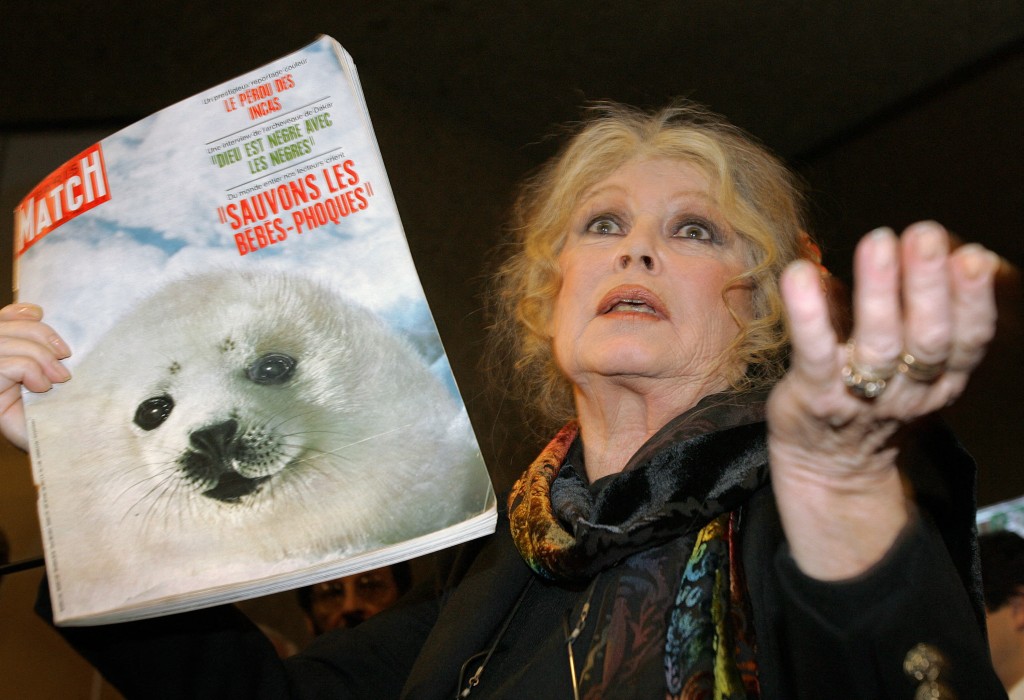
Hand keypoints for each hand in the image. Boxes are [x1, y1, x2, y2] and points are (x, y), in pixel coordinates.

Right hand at [0, 303, 71, 451]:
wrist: (58, 455)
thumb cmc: (55, 417)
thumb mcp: (50, 379)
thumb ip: (42, 350)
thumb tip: (39, 314)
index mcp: (2, 358)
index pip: (3, 320)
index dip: (19, 312)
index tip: (42, 314)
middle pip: (3, 327)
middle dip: (37, 334)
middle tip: (64, 357)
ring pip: (3, 343)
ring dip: (37, 355)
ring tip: (56, 378)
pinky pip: (5, 365)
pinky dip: (28, 370)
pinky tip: (40, 387)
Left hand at [767, 221, 999, 579]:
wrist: (828, 470)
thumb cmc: (868, 396)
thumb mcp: (907, 360)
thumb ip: (906, 306)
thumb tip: (899, 244)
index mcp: (941, 378)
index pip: (967, 339)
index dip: (973, 299)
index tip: (972, 255)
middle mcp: (908, 391)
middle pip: (928, 338)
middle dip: (930, 283)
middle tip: (925, 234)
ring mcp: (860, 395)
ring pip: (879, 345)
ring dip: (879, 291)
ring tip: (878, 242)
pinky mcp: (814, 396)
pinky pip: (814, 352)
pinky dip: (809, 313)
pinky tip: (802, 274)